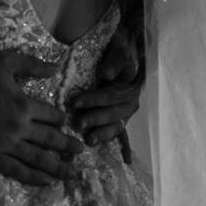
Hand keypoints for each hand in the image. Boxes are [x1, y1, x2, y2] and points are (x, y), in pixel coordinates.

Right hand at [0, 49, 80, 186]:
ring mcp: (7, 144)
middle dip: (68, 145)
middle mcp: (20, 127)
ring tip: (73, 174)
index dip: (62, 119)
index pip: (51, 114)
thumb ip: (31, 64)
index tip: (68, 124)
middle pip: (50, 139)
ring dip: (58, 167)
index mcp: (24, 104)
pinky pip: (17, 170)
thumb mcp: (3, 62)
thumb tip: (56, 67)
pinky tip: (47, 182)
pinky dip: (34, 178)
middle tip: (82, 152)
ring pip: (39, 159)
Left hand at [70, 26, 142, 151]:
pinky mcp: (120, 116)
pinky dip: (126, 146)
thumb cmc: (119, 46)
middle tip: (78, 125)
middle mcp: (130, 101)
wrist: (126, 45)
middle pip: (113, 114)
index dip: (93, 100)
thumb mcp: (119, 47)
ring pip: (116, 125)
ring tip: (89, 141)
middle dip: (96, 120)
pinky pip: (123, 132)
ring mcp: (126, 111)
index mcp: (130, 85)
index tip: (75, 103)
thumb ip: (115, 59)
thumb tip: (107, 74)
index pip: (110, 95)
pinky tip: (127, 160)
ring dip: (104, 134)